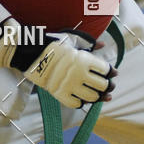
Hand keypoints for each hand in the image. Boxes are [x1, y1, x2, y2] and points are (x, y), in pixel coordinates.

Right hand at [0, 20, 116, 108]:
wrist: (30, 52)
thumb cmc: (52, 43)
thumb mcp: (71, 38)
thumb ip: (88, 42)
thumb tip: (102, 44)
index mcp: (82, 58)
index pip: (105, 69)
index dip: (111, 72)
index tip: (113, 73)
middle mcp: (78, 73)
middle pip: (102, 85)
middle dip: (108, 86)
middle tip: (109, 86)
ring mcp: (68, 84)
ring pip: (92, 97)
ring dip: (98, 96)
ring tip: (99, 94)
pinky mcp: (59, 93)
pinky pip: (76, 104)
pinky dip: (82, 103)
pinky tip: (84, 98)